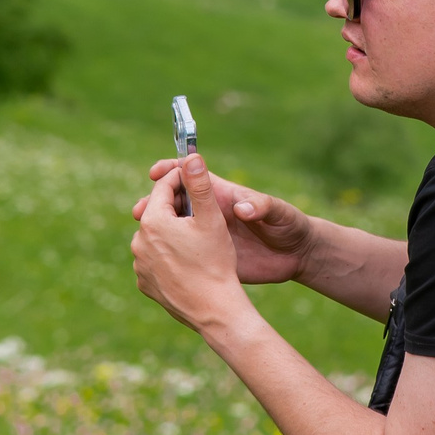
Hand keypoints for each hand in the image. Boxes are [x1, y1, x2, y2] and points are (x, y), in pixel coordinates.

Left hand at [130, 153, 255, 337]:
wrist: (214, 310)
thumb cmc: (215, 262)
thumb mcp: (211, 218)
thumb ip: (199, 185)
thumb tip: (190, 157)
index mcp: (153, 221)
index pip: (164, 187)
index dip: (182, 179)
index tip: (196, 179)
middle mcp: (138, 242)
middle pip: (158, 212)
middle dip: (177, 207)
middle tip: (201, 211)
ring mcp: (139, 265)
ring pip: (155, 237)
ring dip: (171, 232)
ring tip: (195, 237)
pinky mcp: (144, 283)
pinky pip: (154, 260)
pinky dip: (168, 255)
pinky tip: (188, 261)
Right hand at [133, 158, 312, 284]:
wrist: (294, 256)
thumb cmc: (289, 225)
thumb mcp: (278, 213)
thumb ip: (262, 207)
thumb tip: (242, 208)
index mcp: (223, 195)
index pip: (190, 175)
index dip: (172, 170)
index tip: (156, 172)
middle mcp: (210, 213)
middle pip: (172, 202)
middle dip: (152, 202)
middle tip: (140, 210)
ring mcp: (206, 235)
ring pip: (171, 229)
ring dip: (154, 230)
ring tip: (143, 238)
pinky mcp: (208, 257)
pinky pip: (180, 253)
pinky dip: (164, 255)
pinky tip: (156, 264)